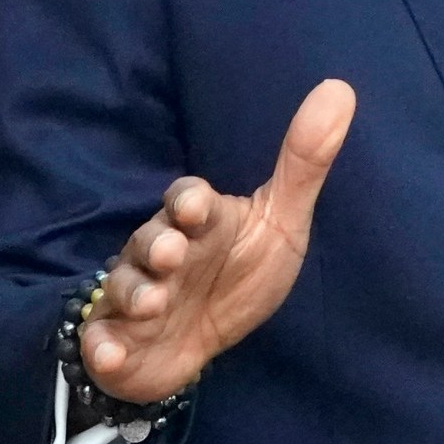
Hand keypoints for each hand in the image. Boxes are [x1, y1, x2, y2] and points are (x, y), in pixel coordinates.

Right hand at [80, 79, 356, 404]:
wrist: (195, 344)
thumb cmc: (238, 271)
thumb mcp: (279, 223)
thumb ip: (303, 165)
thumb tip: (340, 88)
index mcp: (199, 223)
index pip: (187, 199)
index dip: (189, 201)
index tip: (197, 206)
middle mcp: (160, 253)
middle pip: (150, 240)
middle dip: (157, 245)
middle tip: (171, 253)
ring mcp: (134, 296)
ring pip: (126, 287)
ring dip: (136, 293)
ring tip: (153, 304)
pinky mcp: (115, 340)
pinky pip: (103, 342)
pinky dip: (105, 348)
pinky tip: (110, 354)